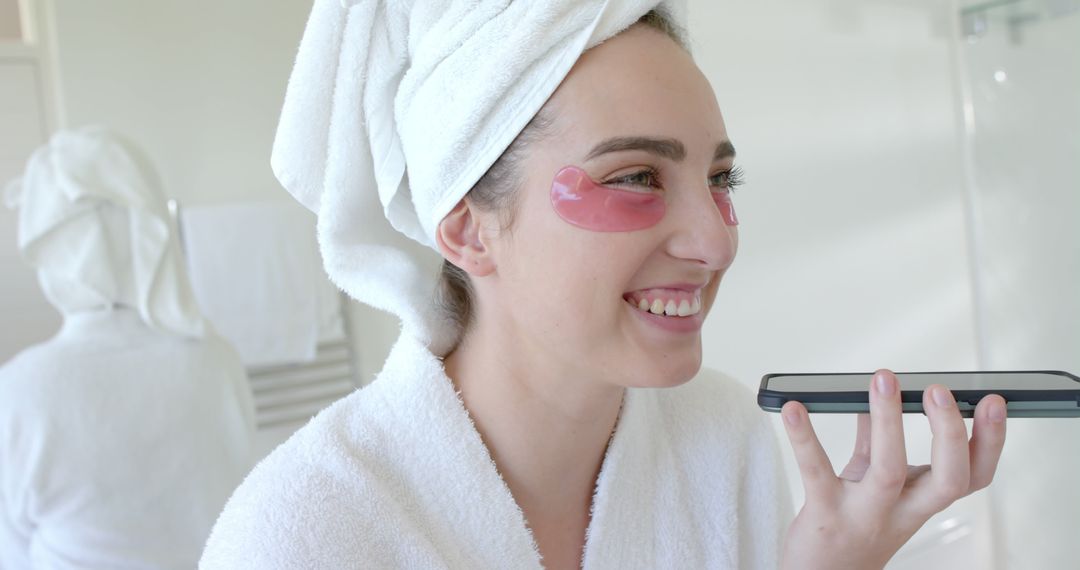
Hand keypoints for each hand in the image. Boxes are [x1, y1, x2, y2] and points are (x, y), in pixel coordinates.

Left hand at [778, 369, 1006, 569]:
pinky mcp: (824, 515)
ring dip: (888, 422)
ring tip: (883, 378)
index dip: (989, 443)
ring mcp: (864, 516)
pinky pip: (816, 472)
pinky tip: (794, 409)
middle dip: (950, 435)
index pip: (971, 476)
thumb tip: (881, 394)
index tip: (993, 404)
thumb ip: (877, 443)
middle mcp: (901, 512)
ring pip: (888, 471)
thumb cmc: (850, 528)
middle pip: (947, 480)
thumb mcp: (874, 487)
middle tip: (941, 391)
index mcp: (919, 501)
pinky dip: (805, 437)